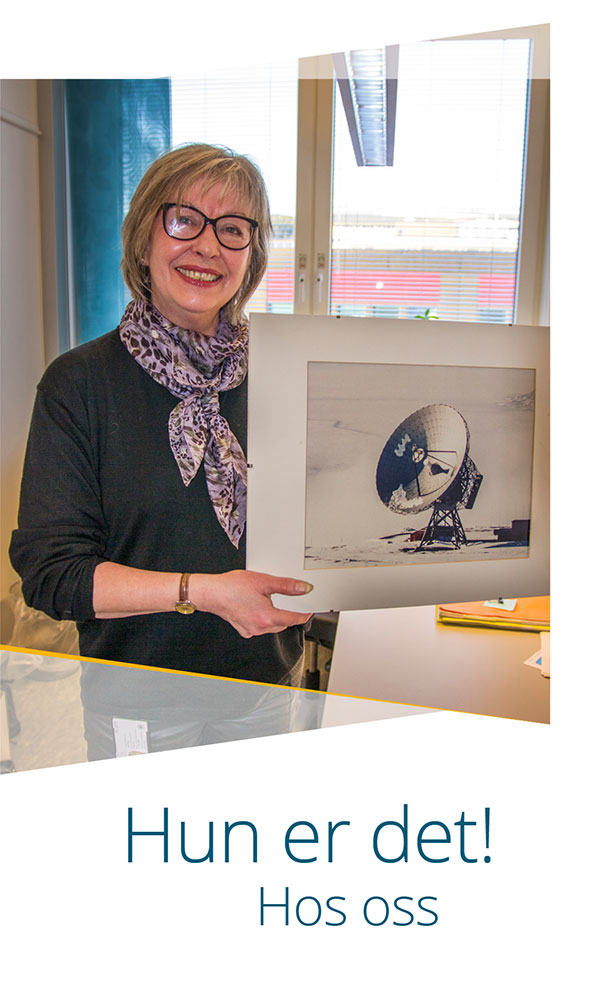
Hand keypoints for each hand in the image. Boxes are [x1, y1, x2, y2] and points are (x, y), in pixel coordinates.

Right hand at [193, 569, 313, 637]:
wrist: (211, 593)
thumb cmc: (232, 587)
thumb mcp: (264, 581)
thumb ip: (286, 586)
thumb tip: (303, 589)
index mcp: (267, 617)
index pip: (294, 619)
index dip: (304, 613)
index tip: (309, 609)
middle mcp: (260, 627)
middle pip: (283, 623)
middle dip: (288, 613)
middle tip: (289, 600)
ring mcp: (251, 630)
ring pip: (271, 626)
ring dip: (275, 616)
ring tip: (269, 600)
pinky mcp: (243, 629)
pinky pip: (259, 627)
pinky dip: (262, 619)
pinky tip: (257, 607)